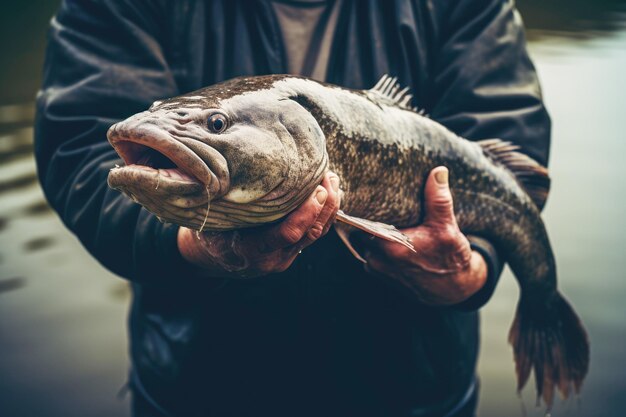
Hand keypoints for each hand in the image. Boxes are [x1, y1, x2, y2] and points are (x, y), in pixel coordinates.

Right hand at [177, 172, 340, 277]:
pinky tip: (330, 192)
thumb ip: (231, 201)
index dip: (306, 213)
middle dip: (325, 204)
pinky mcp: (292, 253)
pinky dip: (325, 213)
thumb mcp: (213, 218)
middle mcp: (272, 258)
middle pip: (309, 233)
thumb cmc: (209, 231)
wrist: (211, 258)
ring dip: (329, 207)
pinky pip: (313, 234)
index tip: (317, 190)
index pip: (287, 234)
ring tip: (332, 179)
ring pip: (316, 234)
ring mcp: (284, 258)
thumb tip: (241, 166)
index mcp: (251, 250)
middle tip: (329, 176)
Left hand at [359, 167, 486, 304]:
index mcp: (389, 248)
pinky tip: (378, 228)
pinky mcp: (378, 273)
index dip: (355, 206)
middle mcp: (377, 260)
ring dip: (366, 229)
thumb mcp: (447, 226)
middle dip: (361, 215)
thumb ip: (438, 199)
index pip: (359, 222)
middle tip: (362, 194)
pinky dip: (372, 240)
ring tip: (370, 209)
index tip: (352, 190)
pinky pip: (368, 251)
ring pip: (361, 241)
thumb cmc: (450, 258)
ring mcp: (375, 268)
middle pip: (358, 230)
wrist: (454, 289)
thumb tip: (438, 171)